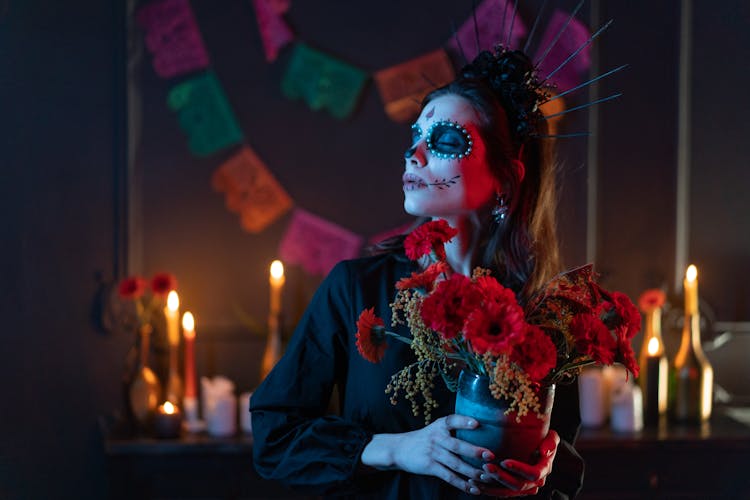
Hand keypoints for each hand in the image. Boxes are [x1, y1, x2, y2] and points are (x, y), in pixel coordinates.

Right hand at [361, 414, 495, 494]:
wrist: (399, 449)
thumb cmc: (424, 438)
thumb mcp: (434, 428)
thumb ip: (452, 429)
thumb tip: (480, 429)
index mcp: (439, 426)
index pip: (452, 420)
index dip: (464, 421)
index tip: (477, 423)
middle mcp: (436, 438)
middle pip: (457, 445)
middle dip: (475, 452)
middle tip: (491, 456)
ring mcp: (432, 453)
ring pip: (456, 464)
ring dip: (472, 472)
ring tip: (487, 476)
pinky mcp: (429, 466)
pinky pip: (449, 476)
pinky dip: (462, 484)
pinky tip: (474, 489)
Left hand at [469, 430, 559, 496]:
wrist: (540, 449)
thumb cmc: (544, 439)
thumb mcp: (552, 437)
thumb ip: (552, 442)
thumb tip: (545, 451)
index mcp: (544, 469)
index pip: (533, 473)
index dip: (519, 469)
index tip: (504, 462)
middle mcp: (535, 482)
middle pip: (518, 485)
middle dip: (501, 477)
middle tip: (486, 466)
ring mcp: (523, 487)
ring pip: (507, 491)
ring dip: (491, 486)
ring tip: (476, 478)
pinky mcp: (513, 488)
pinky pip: (500, 492)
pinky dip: (487, 489)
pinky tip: (473, 483)